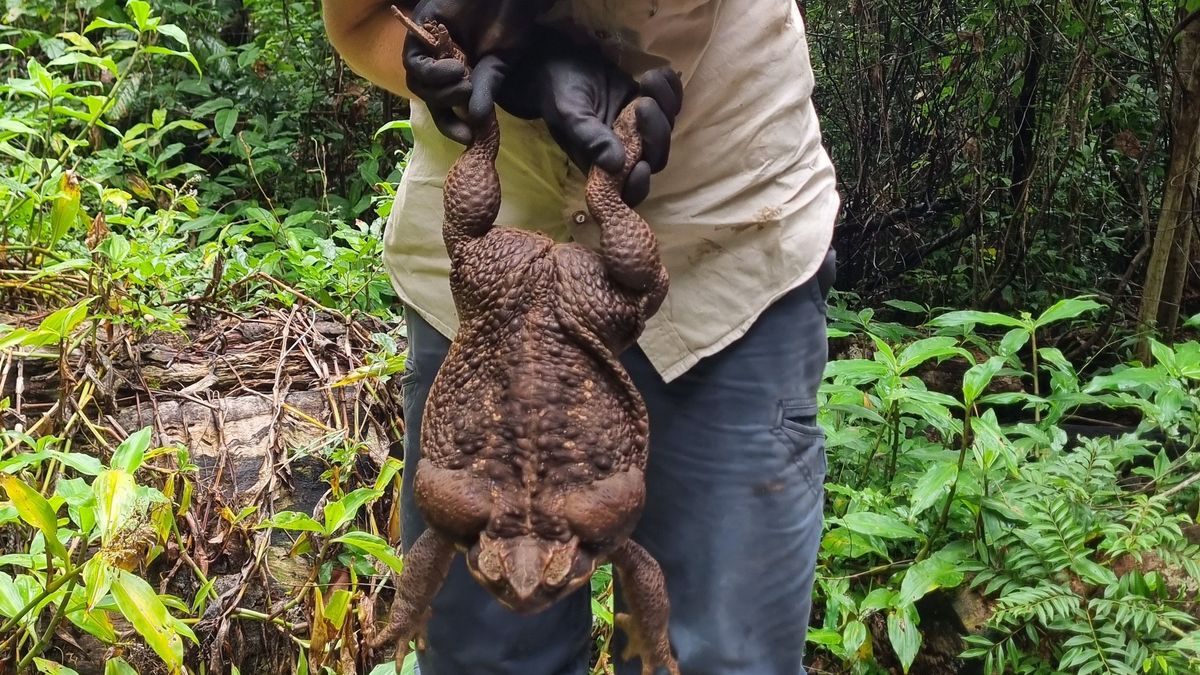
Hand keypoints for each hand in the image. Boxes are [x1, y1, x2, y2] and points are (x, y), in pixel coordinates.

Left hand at [401, 0, 548, 143]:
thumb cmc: (509, 22)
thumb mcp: (499, 63)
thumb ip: (485, 90)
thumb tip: (477, 121)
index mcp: (457, 70)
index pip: (444, 105)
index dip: (451, 124)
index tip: (467, 137)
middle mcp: (439, 59)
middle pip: (427, 96)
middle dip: (445, 107)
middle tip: (468, 96)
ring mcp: (428, 45)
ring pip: (416, 83)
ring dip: (439, 92)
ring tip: (464, 80)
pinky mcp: (421, 29)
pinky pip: (413, 62)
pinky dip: (432, 73)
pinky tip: (455, 68)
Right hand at [495, 30, 682, 205]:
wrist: (560, 62)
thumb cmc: (559, 92)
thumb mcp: (570, 115)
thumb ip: (590, 139)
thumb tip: (617, 165)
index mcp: (602, 164)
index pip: (627, 190)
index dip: (639, 185)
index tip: (641, 166)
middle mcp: (624, 151)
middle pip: (656, 157)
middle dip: (656, 133)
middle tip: (642, 104)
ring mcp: (639, 129)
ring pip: (667, 129)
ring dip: (665, 105)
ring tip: (646, 79)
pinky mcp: (649, 105)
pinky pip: (672, 103)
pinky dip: (672, 89)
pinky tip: (660, 73)